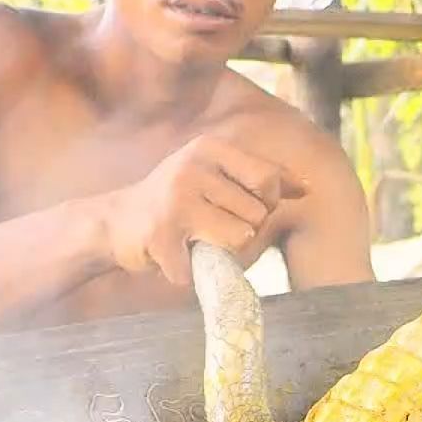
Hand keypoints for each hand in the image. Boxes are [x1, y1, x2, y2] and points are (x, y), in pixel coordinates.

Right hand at [103, 135, 306, 285]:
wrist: (114, 221)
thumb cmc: (178, 201)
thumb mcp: (217, 177)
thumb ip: (261, 179)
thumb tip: (307, 187)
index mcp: (210, 149)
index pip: (269, 180)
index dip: (264, 203)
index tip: (239, 207)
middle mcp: (193, 168)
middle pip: (258, 215)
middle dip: (241, 231)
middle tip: (207, 226)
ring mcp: (175, 200)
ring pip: (240, 240)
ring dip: (220, 251)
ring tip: (193, 239)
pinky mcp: (160, 235)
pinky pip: (201, 266)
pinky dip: (187, 271)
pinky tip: (171, 257)